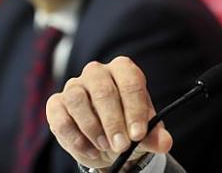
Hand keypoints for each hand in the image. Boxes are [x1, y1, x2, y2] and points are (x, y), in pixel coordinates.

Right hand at [46, 56, 172, 167]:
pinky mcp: (56, 104)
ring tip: (106, 148)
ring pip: (78, 101)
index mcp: (123, 69)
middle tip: (122, 146)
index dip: (135, 109)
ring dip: (93, 128)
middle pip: (103, 91)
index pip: (130, 83)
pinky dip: (75, 138)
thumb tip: (164, 142)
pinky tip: (90, 150)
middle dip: (113, 122)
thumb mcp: (144, 131)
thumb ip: (154, 135)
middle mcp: (97, 72)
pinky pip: (60, 118)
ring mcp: (74, 86)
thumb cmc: (129, 126)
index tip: (138, 134)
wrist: (108, 140)